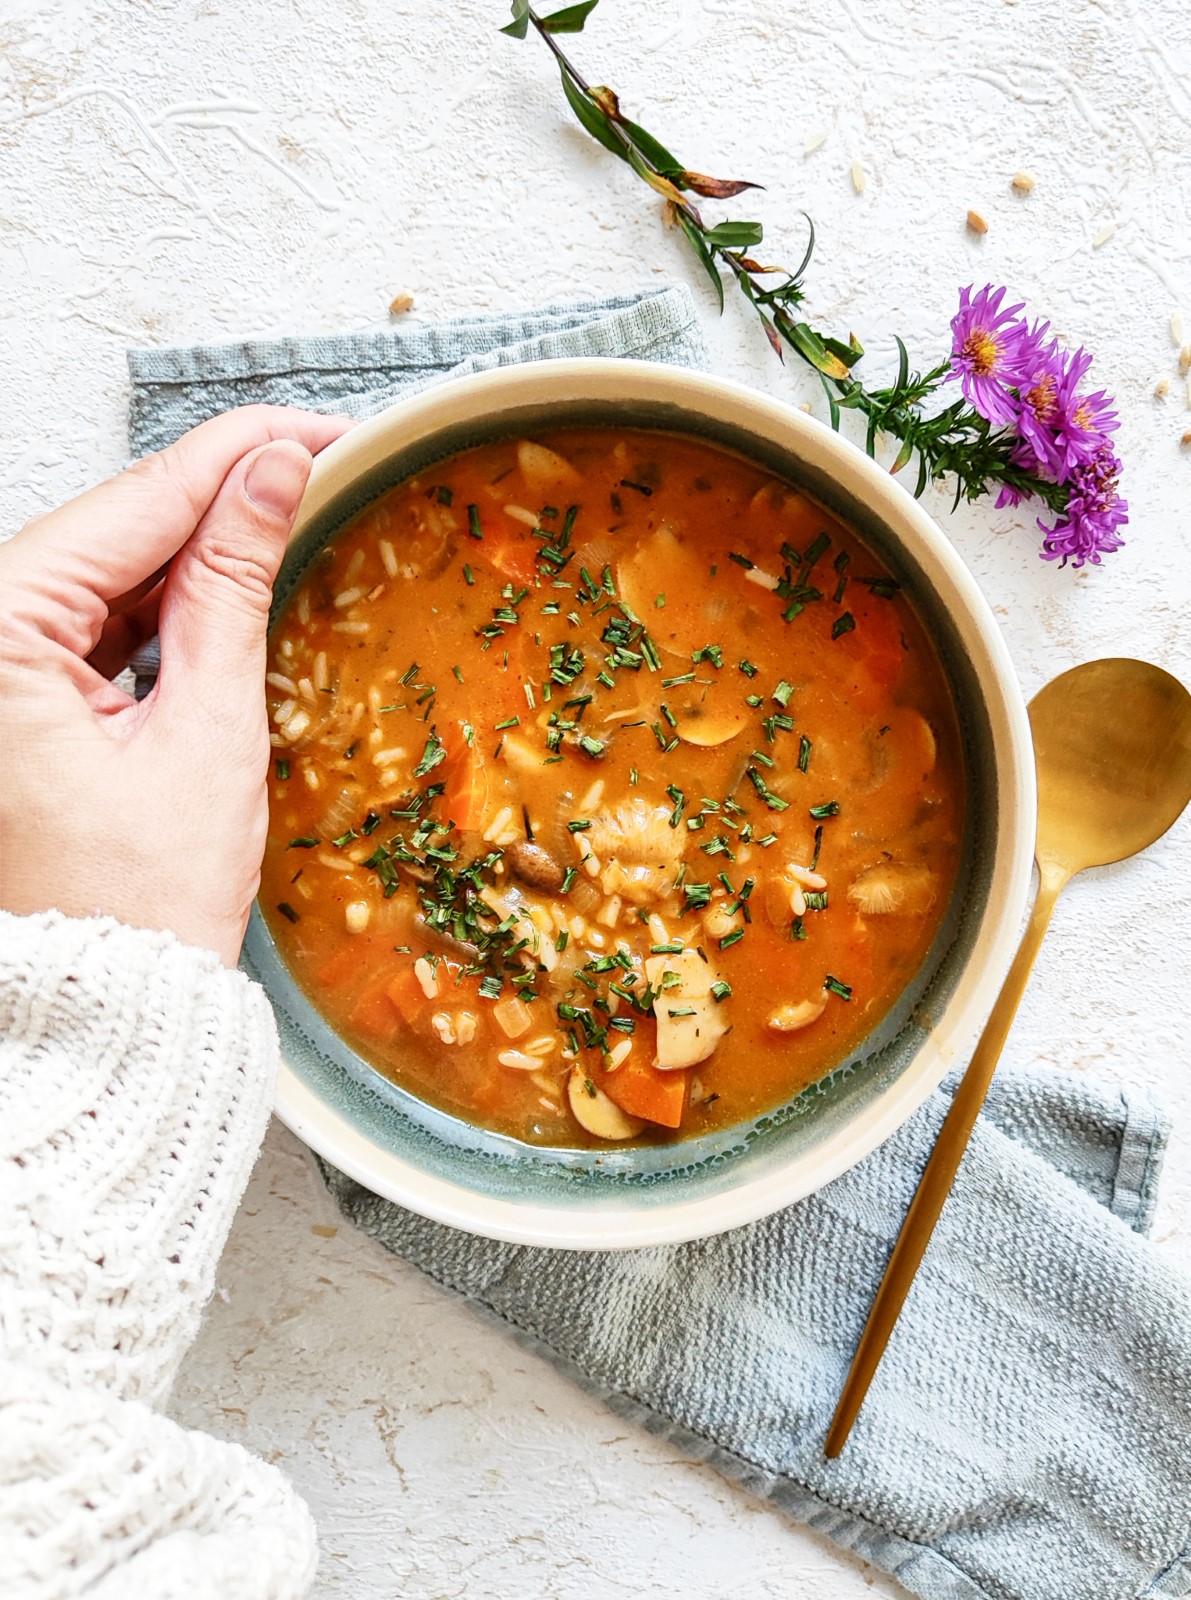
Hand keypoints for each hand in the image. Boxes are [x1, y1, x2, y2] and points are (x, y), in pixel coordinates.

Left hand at [0, 405, 351, 964]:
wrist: (99, 1008)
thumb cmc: (138, 903)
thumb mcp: (205, 732)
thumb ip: (233, 586)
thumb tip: (272, 475)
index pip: (131, 505)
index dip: (236, 457)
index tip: (318, 431)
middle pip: (111, 526)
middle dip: (219, 493)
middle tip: (322, 465)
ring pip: (104, 566)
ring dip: (196, 544)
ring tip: (294, 517)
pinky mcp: (14, 695)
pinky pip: (92, 620)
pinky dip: (163, 602)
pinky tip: (230, 584)